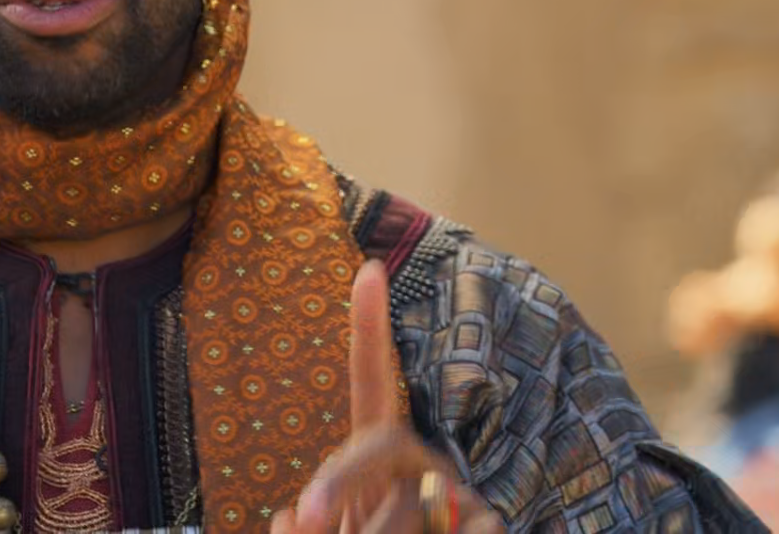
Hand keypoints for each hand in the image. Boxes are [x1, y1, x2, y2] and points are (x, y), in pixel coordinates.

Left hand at [271, 262, 503, 532]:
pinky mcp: (492, 527)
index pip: (374, 388)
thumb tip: (287, 519)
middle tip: (303, 518)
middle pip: (386, 445)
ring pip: (406, 510)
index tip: (368, 270)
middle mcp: (428, 470)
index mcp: (384, 464)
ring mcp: (466, 504)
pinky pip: (456, 530)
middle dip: (339, 481)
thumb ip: (305, 528)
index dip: (370, 332)